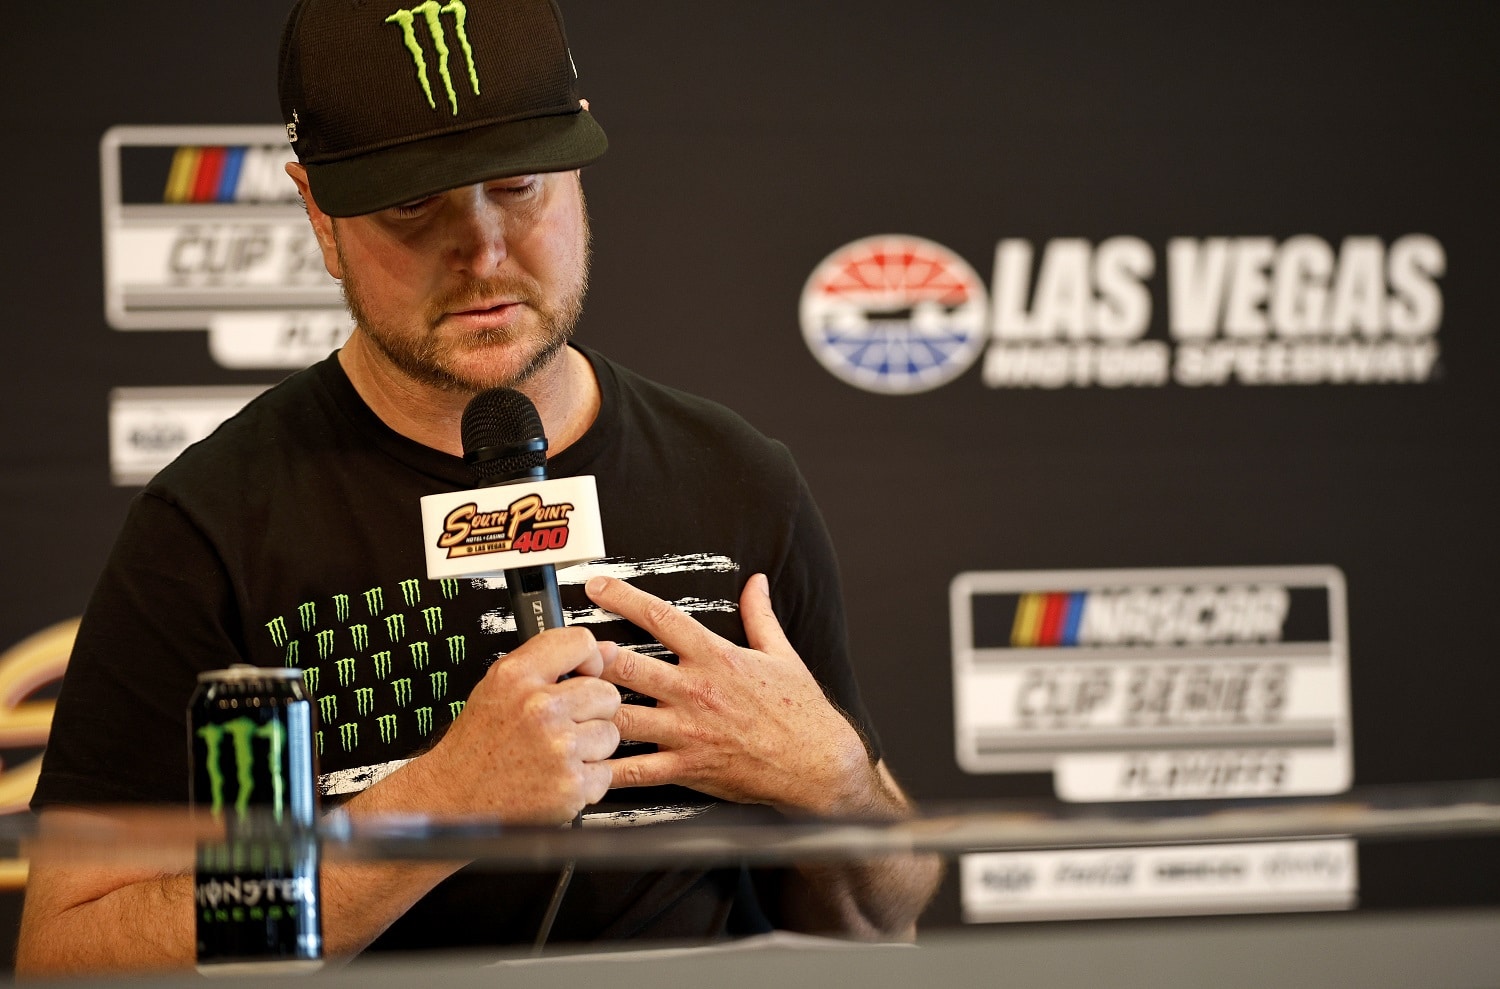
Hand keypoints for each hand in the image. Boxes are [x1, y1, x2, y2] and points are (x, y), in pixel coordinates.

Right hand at [413, 626, 621, 824]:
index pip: (580, 642)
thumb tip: (610, 650)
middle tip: (562, 725)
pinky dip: (586, 780)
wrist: (454, 797)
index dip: (589, 659)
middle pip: (606, 693)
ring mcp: (558, 748)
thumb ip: (553, 662)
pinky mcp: (571, 785)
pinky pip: (605, 772)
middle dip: (591, 710)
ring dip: (590, 747)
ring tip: (556, 753)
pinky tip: (556, 777)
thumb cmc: (478, 744)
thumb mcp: (501, 688)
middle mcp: (539, 709)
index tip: (583, 674)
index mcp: (517, 676)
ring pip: (610, 733)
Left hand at [584, 573, 874, 815]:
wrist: (817, 765)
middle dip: (590, 656)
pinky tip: (582, 764)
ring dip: (590, 708)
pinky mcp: (687, 767)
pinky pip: (638, 770)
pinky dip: (606, 769)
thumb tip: (755, 584)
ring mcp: (687, 731)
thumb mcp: (783, 654)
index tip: (596, 587)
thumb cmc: (802, 713)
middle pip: (628, 666)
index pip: (661, 618)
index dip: (623, 598)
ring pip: (623, 716)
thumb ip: (760, 616)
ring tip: (560, 702)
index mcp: (716, 658)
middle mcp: (695, 691)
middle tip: (565, 648)